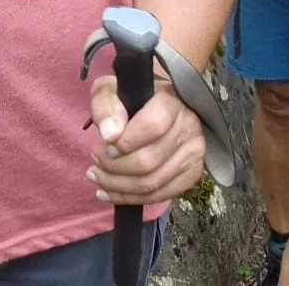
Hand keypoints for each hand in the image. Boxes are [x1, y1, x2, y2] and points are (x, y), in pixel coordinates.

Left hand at [86, 78, 204, 206]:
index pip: (152, 127)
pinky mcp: (191, 173)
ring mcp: (194, 153)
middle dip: (114, 167)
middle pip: (149, 161)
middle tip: (94, 162)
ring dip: (117, 186)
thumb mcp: (111, 89)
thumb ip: (106, 105)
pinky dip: (130, 198)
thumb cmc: (131, 97)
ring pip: (152, 183)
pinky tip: (109, 193)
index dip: (125, 142)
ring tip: (96, 177)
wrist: (159, 106)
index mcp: (171, 101)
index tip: (105, 145)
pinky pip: (159, 195)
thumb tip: (110, 134)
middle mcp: (188, 127)